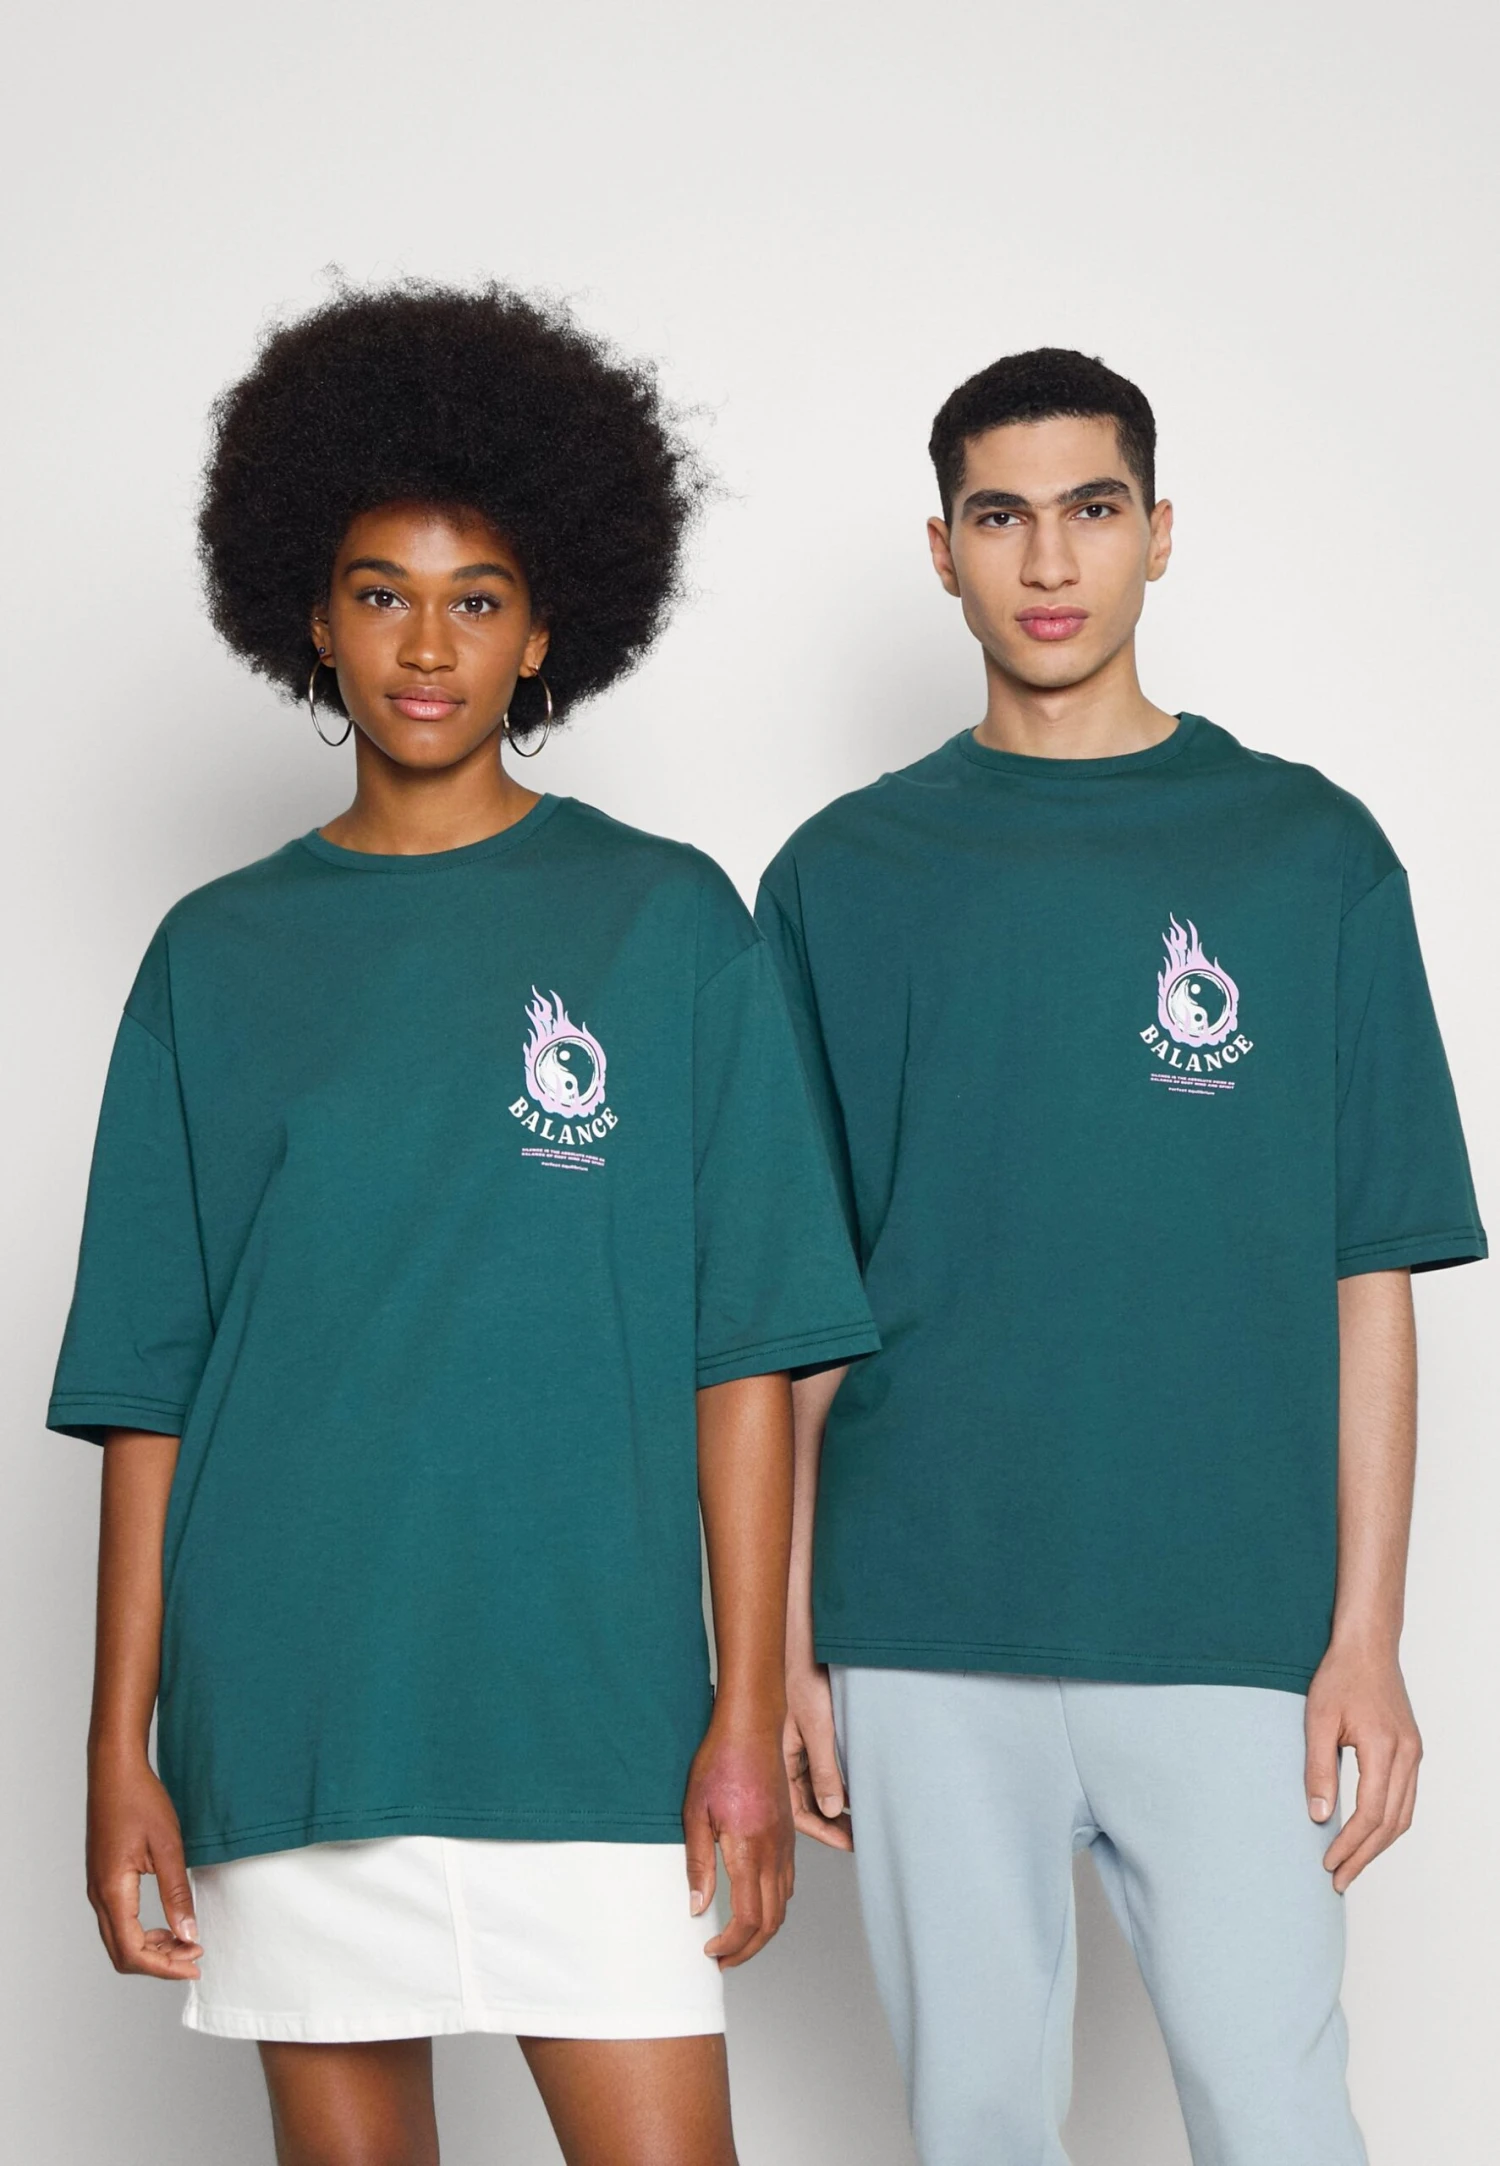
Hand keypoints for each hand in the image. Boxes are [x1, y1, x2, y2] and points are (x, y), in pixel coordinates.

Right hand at [86, 1747, 201, 1978]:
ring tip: (186, 1940)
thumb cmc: (140, 1801)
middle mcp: (99, 1896)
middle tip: (194, 1955)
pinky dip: (143, 1933)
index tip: (195, 1964)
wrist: (115, 1771)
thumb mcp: (168, 1847)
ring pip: (119, 1940)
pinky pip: (119, 1922)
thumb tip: (188, 1934)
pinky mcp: (103, 1881)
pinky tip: (168, 1923)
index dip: (165, 1966)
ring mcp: (98, 1889)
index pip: (133, 1951)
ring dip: (152, 1949)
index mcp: (112, 1891)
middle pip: (122, 1954)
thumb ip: (177, 1894)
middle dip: (159, 1963)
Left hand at [682, 1710, 794, 1968]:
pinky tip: (754, 1904)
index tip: (711, 1952)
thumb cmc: (720, 1762)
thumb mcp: (694, 1812)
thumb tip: (697, 1906)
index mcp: (749, 1849)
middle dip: (747, 1949)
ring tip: (736, 1940)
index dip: (731, 1945)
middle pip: (771, 1920)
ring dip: (762, 1931)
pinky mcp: (788, 1834)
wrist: (751, 1727)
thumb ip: (698, 1863)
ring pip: (783, 1904)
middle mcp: (774, 1851)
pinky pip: (788, 1882)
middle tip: (722, 1960)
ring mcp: (786, 1843)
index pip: (749, 1917)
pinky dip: (773, 1905)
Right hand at [784, 1656, 851, 1849]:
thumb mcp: (818, 1726)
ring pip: (814, 1786)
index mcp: (778, 1759)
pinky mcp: (806, 1731)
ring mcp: (795, 1745)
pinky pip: (819, 1767)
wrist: (803, 1639)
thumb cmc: (802, 1674)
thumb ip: (825, 1768)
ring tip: (860, 1817)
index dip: (825, 1831)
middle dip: (832, 1823)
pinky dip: (835, 1782)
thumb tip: (831, 1808)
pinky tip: (852, 1788)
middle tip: (860, 1836)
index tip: (850, 1844)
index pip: (799, 1810)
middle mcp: (784, 1756)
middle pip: (806, 1802)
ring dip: (835, 1803)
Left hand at [1305, 1640, 1421, 1893]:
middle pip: (1391, 1823)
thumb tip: (1318, 1816)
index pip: (1370, 1813)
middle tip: (1339, 1879)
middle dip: (1364, 1855)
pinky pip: (1406, 1799)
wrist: (1368, 1647)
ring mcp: (1413, 1754)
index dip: (1349, 1844)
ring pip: (1404, 1816)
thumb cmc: (1340, 1677)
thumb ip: (1319, 1768)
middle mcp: (1406, 1756)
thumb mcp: (1318, 1719)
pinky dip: (1389, 1824)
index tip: (1328, 1863)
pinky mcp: (1411, 1751)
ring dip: (1379, 1845)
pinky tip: (1369, 1834)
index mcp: (1383, 1748)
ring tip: (1352, 1865)